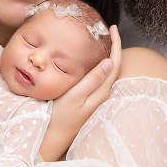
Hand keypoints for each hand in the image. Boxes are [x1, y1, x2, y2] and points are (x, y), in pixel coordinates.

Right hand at [48, 25, 120, 139]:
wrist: (51, 139)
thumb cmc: (60, 118)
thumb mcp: (75, 96)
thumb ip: (92, 80)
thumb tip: (110, 61)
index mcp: (101, 91)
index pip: (115, 63)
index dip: (116, 43)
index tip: (112, 28)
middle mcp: (102, 95)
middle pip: (114, 66)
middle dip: (113, 46)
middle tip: (108, 30)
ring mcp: (95, 99)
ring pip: (107, 72)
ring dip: (107, 55)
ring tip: (102, 40)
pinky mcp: (88, 101)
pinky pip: (99, 78)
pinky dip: (98, 65)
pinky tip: (91, 62)